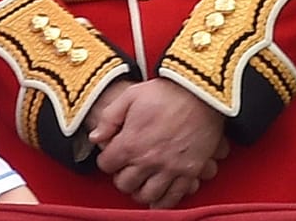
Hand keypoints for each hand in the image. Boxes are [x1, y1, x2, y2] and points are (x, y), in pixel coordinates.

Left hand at [91, 78, 227, 208]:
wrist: (200, 94)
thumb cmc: (165, 93)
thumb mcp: (130, 96)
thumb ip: (108, 119)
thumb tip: (94, 137)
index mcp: (130, 143)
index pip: (107, 165)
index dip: (107, 160)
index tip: (112, 155)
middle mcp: (148, 160)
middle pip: (125, 184)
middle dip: (121, 177)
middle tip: (126, 169)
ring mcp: (170, 168)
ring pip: (147, 195)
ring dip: (140, 191)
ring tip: (141, 182)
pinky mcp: (190, 172)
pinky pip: (174, 197)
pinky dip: (163, 202)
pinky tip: (158, 197)